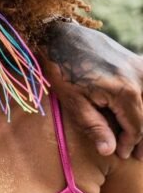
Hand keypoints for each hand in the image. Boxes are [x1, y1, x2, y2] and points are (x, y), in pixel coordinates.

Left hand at [45, 22, 142, 159]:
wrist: (59, 35)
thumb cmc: (62, 69)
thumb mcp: (73, 102)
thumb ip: (94, 126)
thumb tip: (110, 151)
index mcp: (125, 92)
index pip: (136, 127)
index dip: (129, 144)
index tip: (121, 155)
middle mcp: (139, 78)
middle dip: (142, 137)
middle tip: (138, 156)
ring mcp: (139, 66)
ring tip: (141, 138)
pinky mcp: (134, 59)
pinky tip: (139, 109)